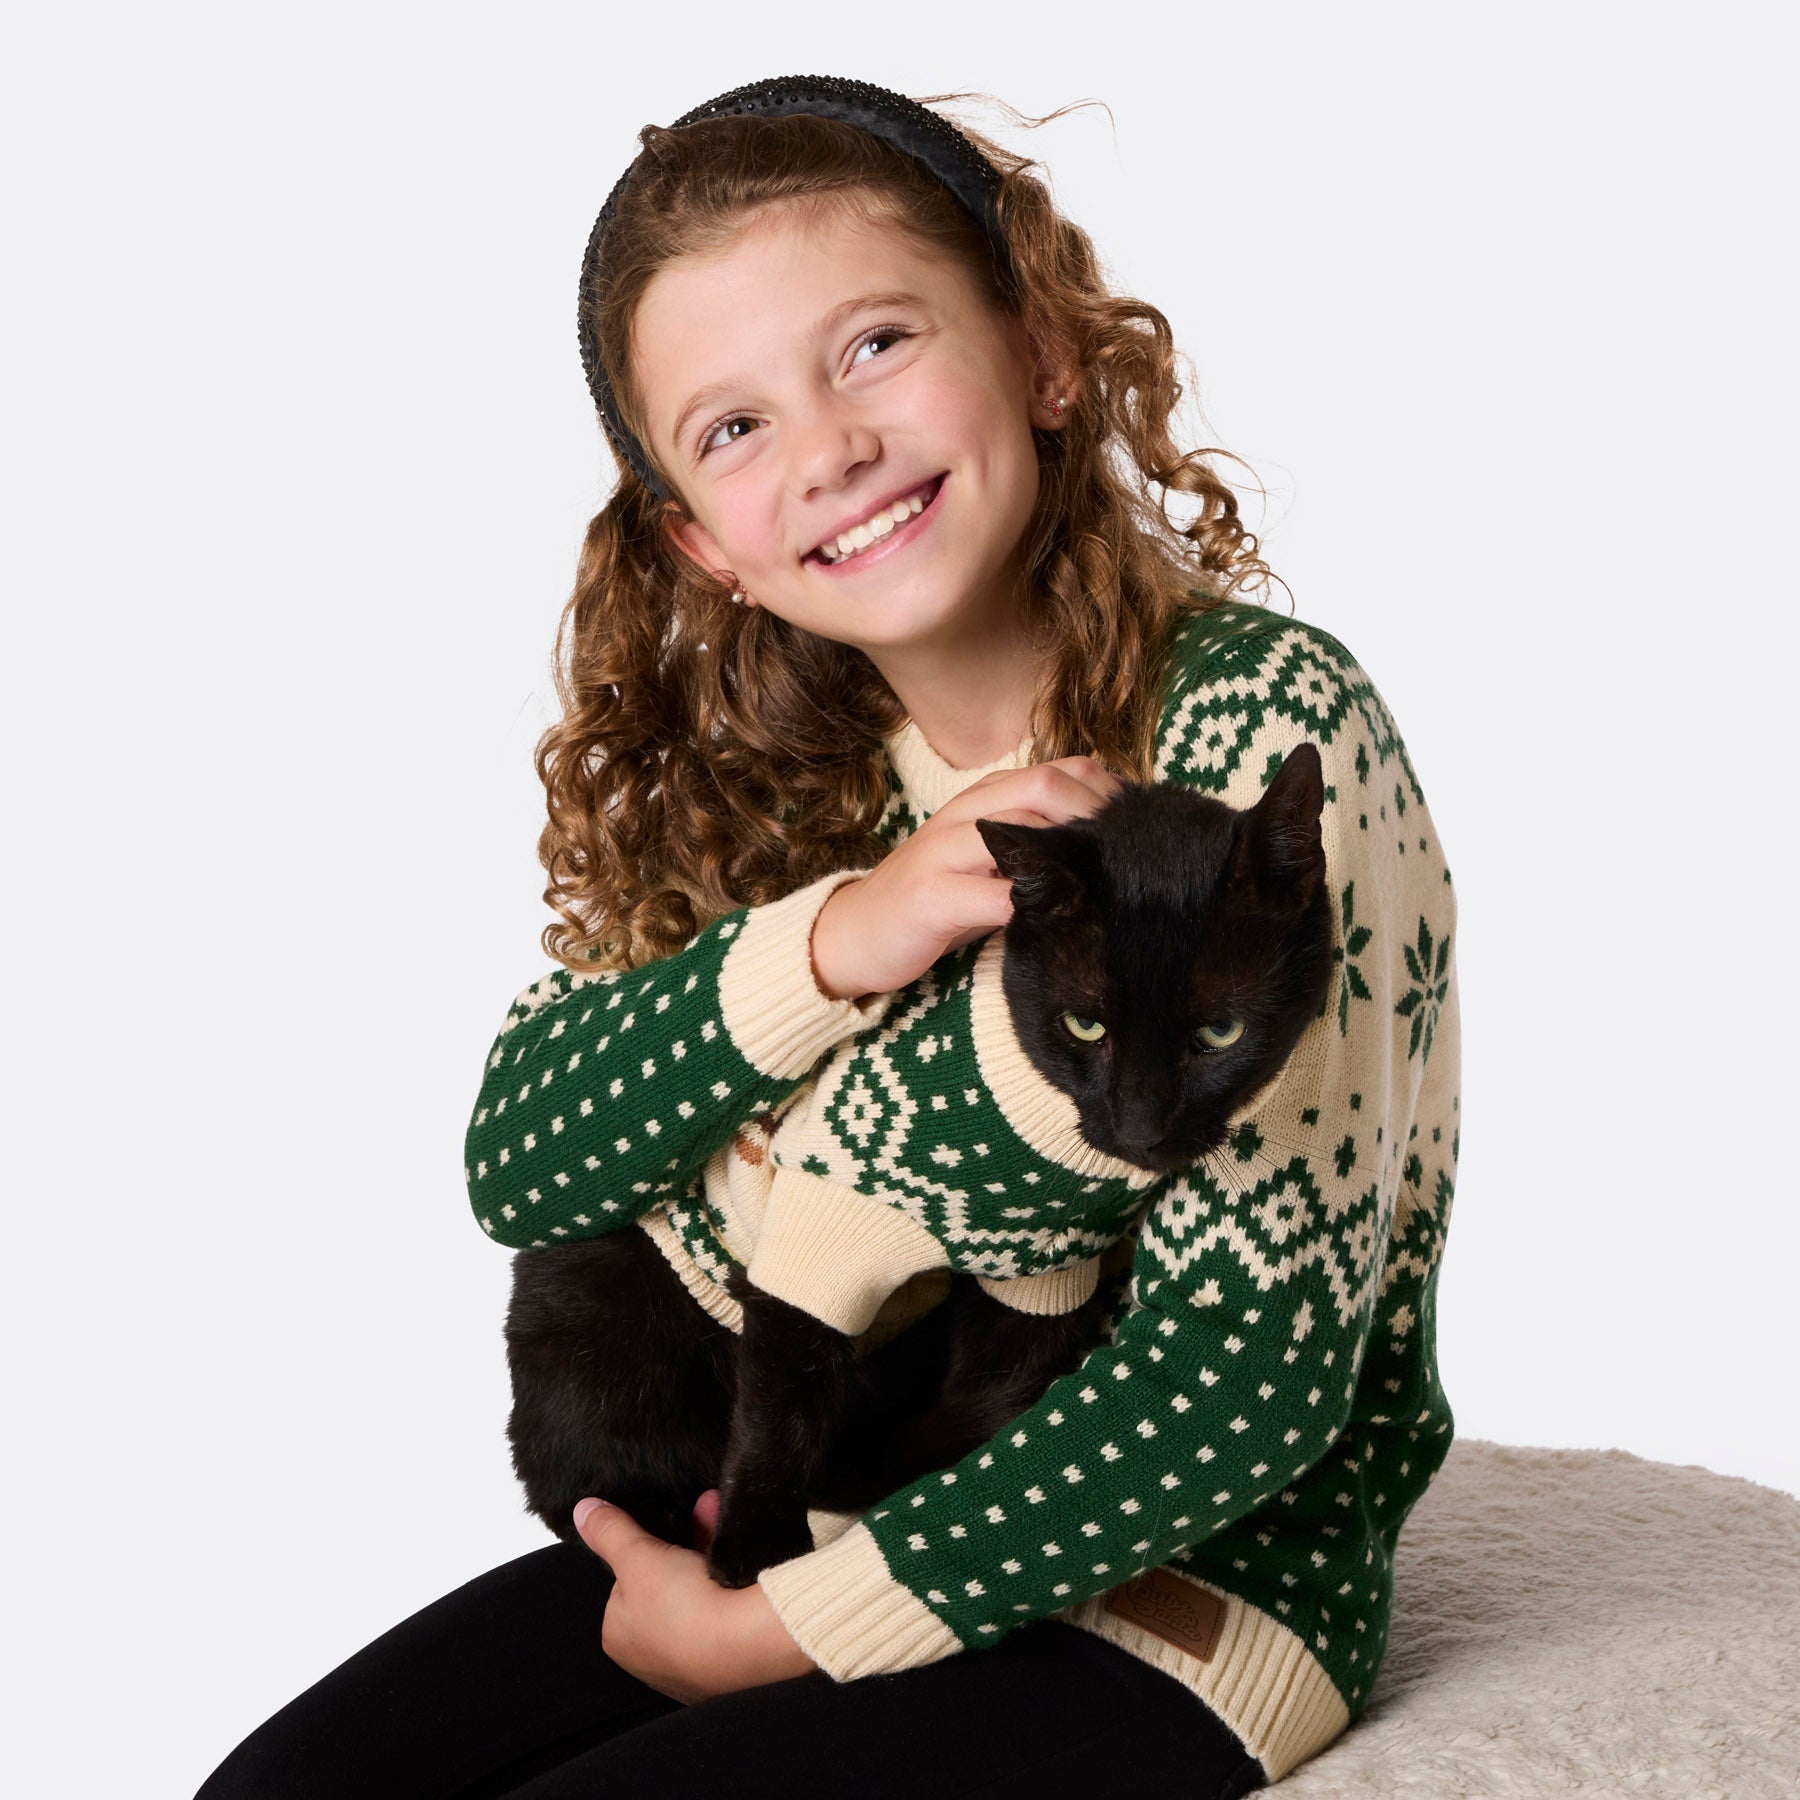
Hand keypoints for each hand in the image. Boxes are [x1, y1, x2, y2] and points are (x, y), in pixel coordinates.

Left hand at [572, 1493, 819, 1703]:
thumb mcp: (637, 1556)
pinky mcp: (728, 1662)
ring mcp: (691, 1664)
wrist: (745, 1644)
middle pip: (666, 1586)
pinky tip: (741, 1556)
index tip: (665, 1533)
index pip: (627, 1584)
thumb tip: (581, 1510)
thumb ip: (610, 1531)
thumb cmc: (680, 1606)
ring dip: (710, 1551)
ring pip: (699, 1592)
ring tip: (721, 1518)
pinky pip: (727, 1608)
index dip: (647, 1553)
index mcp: (618, 1638)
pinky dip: (732, 1577)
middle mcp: (650, 1659)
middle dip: (685, 1548)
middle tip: (703, 1514)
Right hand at [810, 757, 1123, 998]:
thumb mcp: (986, 860)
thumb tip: (1107, 844)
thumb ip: (1033, 843)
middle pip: (1043, 788)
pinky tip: (1056, 920)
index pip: (1058, 772)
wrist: (853, 933)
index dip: (1106, 794)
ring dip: (1068, 854)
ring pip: (1018, 829)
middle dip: (1095, 815)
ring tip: (1102, 882)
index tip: (1137, 829)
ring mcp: (942, 851)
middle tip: (1128, 855)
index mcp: (982, 799)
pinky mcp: (930, 896)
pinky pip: (993, 896)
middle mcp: (963, 813)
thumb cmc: (934, 899)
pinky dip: (1031, 907)